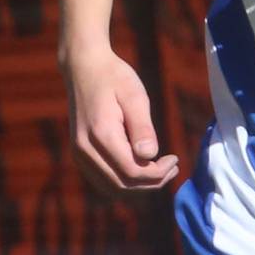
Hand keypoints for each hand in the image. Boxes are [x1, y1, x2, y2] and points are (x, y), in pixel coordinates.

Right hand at [62, 47, 178, 194]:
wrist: (84, 66)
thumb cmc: (114, 78)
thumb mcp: (134, 95)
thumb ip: (142, 127)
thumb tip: (150, 156)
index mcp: (101, 135)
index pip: (131, 172)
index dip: (157, 174)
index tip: (175, 159)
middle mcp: (85, 150)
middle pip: (121, 185)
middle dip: (151, 183)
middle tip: (173, 168)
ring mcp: (79, 153)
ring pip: (111, 188)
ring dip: (138, 186)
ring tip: (162, 171)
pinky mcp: (79, 153)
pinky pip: (102, 180)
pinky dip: (124, 181)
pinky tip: (142, 168)